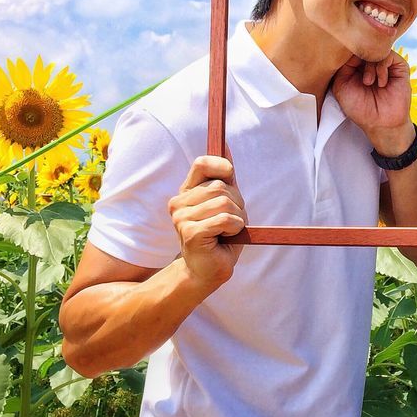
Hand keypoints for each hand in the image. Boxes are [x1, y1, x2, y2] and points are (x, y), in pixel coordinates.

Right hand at [168, 155, 246, 290]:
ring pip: (224, 202)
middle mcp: (179, 203)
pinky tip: (226, 238)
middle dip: (237, 203)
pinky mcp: (190, 232)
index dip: (221, 165)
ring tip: (228, 231)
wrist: (210, 270)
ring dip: (237, 218)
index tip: (230, 175)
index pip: (202, 164)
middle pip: (220, 186)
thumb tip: (226, 146)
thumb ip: (224, 178)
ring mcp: (181, 218)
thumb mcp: (225, 203)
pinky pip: (224, 219)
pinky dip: (234, 227)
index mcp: (186, 193)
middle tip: (231, 222)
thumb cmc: (220, 237)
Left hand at [331, 52, 415, 155]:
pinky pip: (388, 55)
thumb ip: (342, 65)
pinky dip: (381, 67)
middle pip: (363, 45)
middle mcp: (371, 63)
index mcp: (356, 66)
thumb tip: (350, 48)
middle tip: (359, 76)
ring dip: (370, 67)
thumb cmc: (360, 108)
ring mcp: (386, 64)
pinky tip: (380, 82)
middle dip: (358, 59)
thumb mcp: (341, 86)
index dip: (347, 53)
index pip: (351, 48)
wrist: (380, 123)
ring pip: (375, 50)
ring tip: (368, 82)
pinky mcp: (399, 66)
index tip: (346, 65)